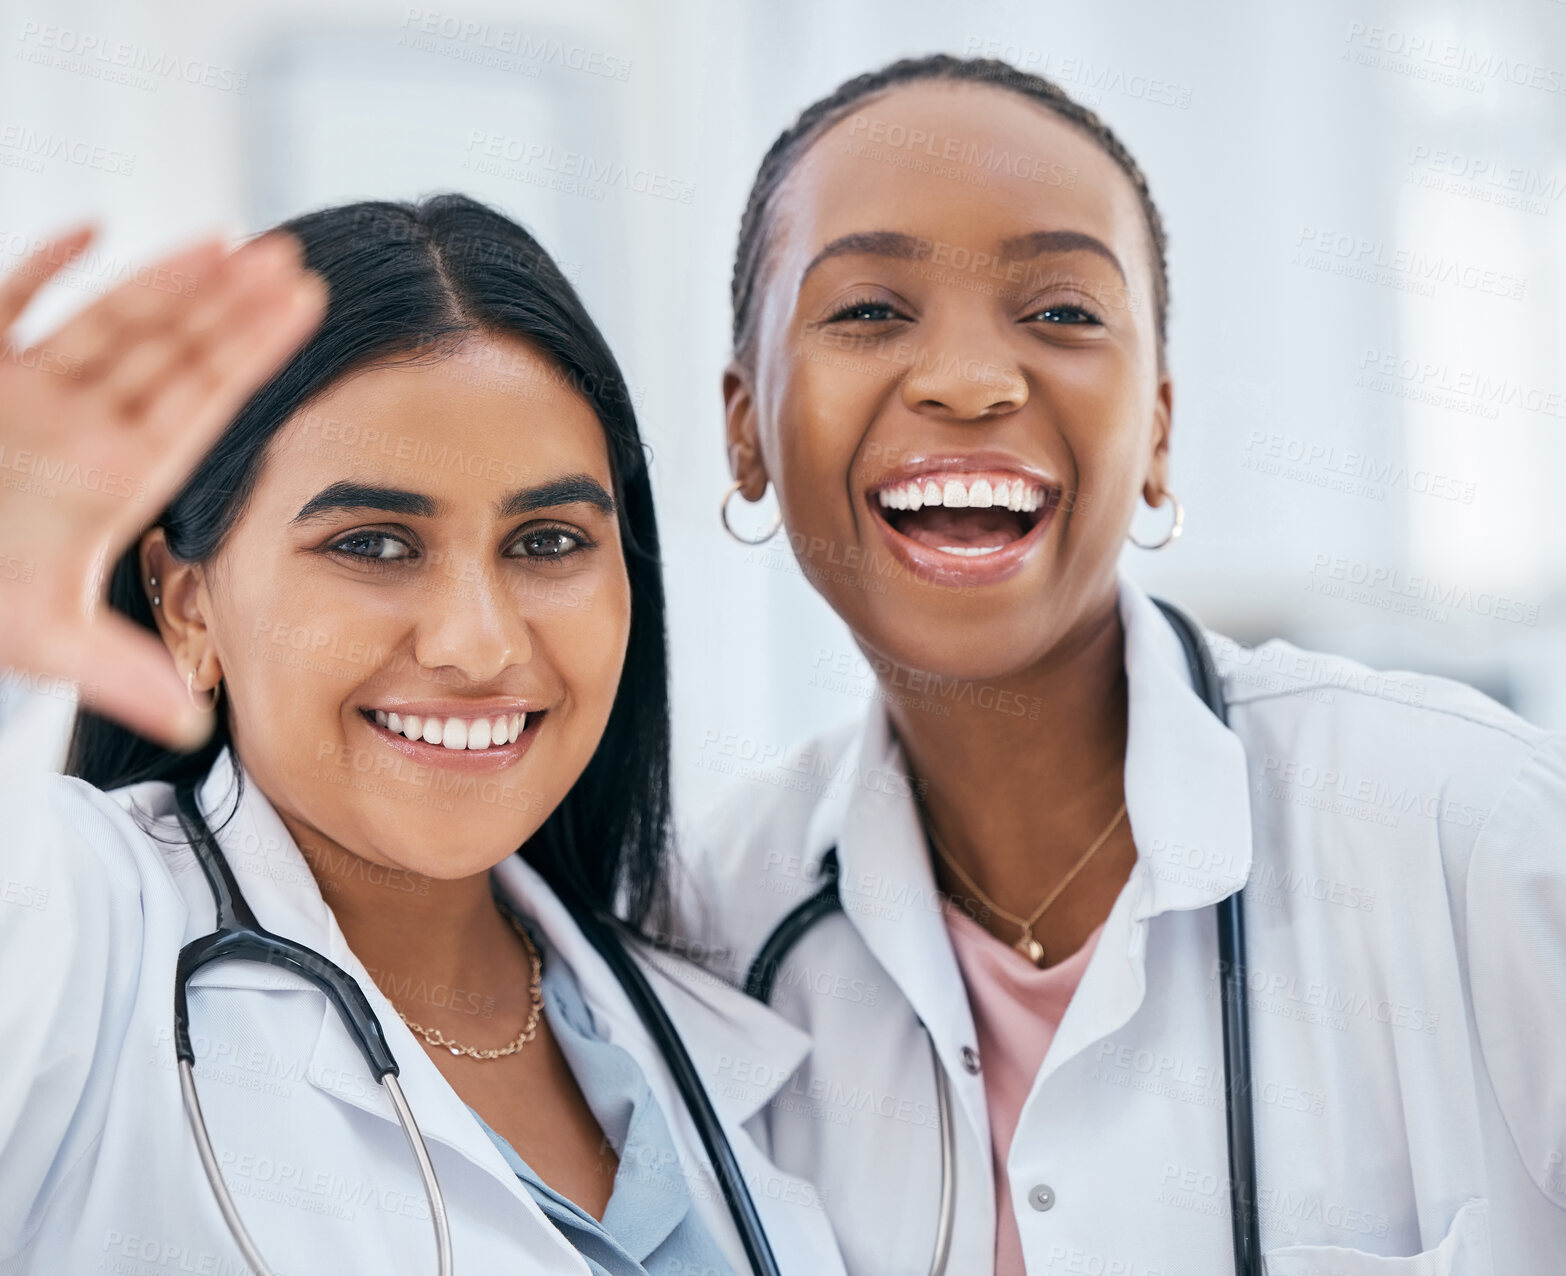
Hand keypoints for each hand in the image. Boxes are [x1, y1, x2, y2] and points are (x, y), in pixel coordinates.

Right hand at [0, 224, 325, 751]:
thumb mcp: (43, 641)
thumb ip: (119, 675)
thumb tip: (195, 728)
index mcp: (115, 475)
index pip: (199, 403)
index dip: (250, 354)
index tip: (305, 308)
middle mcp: (79, 424)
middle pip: (165, 349)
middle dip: (223, 305)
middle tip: (287, 259)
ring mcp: (23, 393)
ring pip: (101, 319)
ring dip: (158, 279)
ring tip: (223, 241)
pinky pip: (3, 308)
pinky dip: (35, 270)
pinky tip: (86, 231)